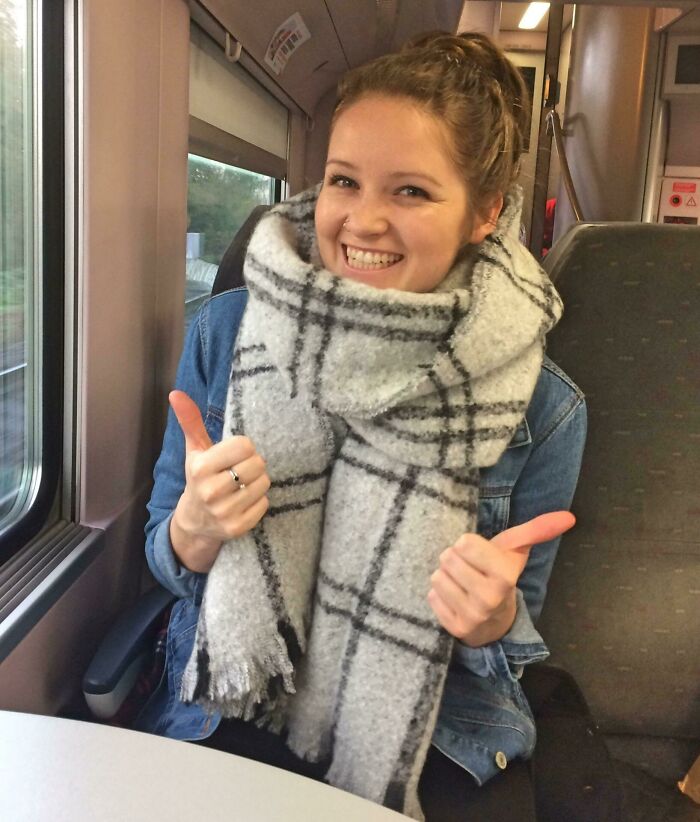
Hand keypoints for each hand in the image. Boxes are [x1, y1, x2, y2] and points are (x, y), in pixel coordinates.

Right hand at [168, 390, 269, 572]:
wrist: (194, 521)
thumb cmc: (199, 478)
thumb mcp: (194, 451)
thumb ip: (190, 422)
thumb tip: (175, 393)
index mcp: (201, 467)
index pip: (244, 445)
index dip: (244, 448)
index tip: (234, 454)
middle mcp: (211, 491)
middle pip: (257, 464)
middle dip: (253, 464)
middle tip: (240, 469)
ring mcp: (224, 512)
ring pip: (263, 484)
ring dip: (258, 481)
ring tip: (242, 484)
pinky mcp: (237, 528)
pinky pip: (264, 503)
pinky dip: (259, 500)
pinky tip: (244, 500)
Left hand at [428, 511, 574, 646]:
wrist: (495, 621)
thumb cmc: (500, 575)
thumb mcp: (516, 551)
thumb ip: (537, 530)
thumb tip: (569, 516)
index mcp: (505, 575)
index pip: (464, 543)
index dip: (468, 544)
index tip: (478, 554)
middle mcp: (489, 598)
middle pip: (448, 558)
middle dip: (455, 559)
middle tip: (469, 569)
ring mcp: (471, 616)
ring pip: (437, 577)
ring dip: (446, 576)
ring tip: (461, 582)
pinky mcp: (455, 628)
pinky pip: (432, 597)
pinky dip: (439, 595)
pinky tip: (455, 598)